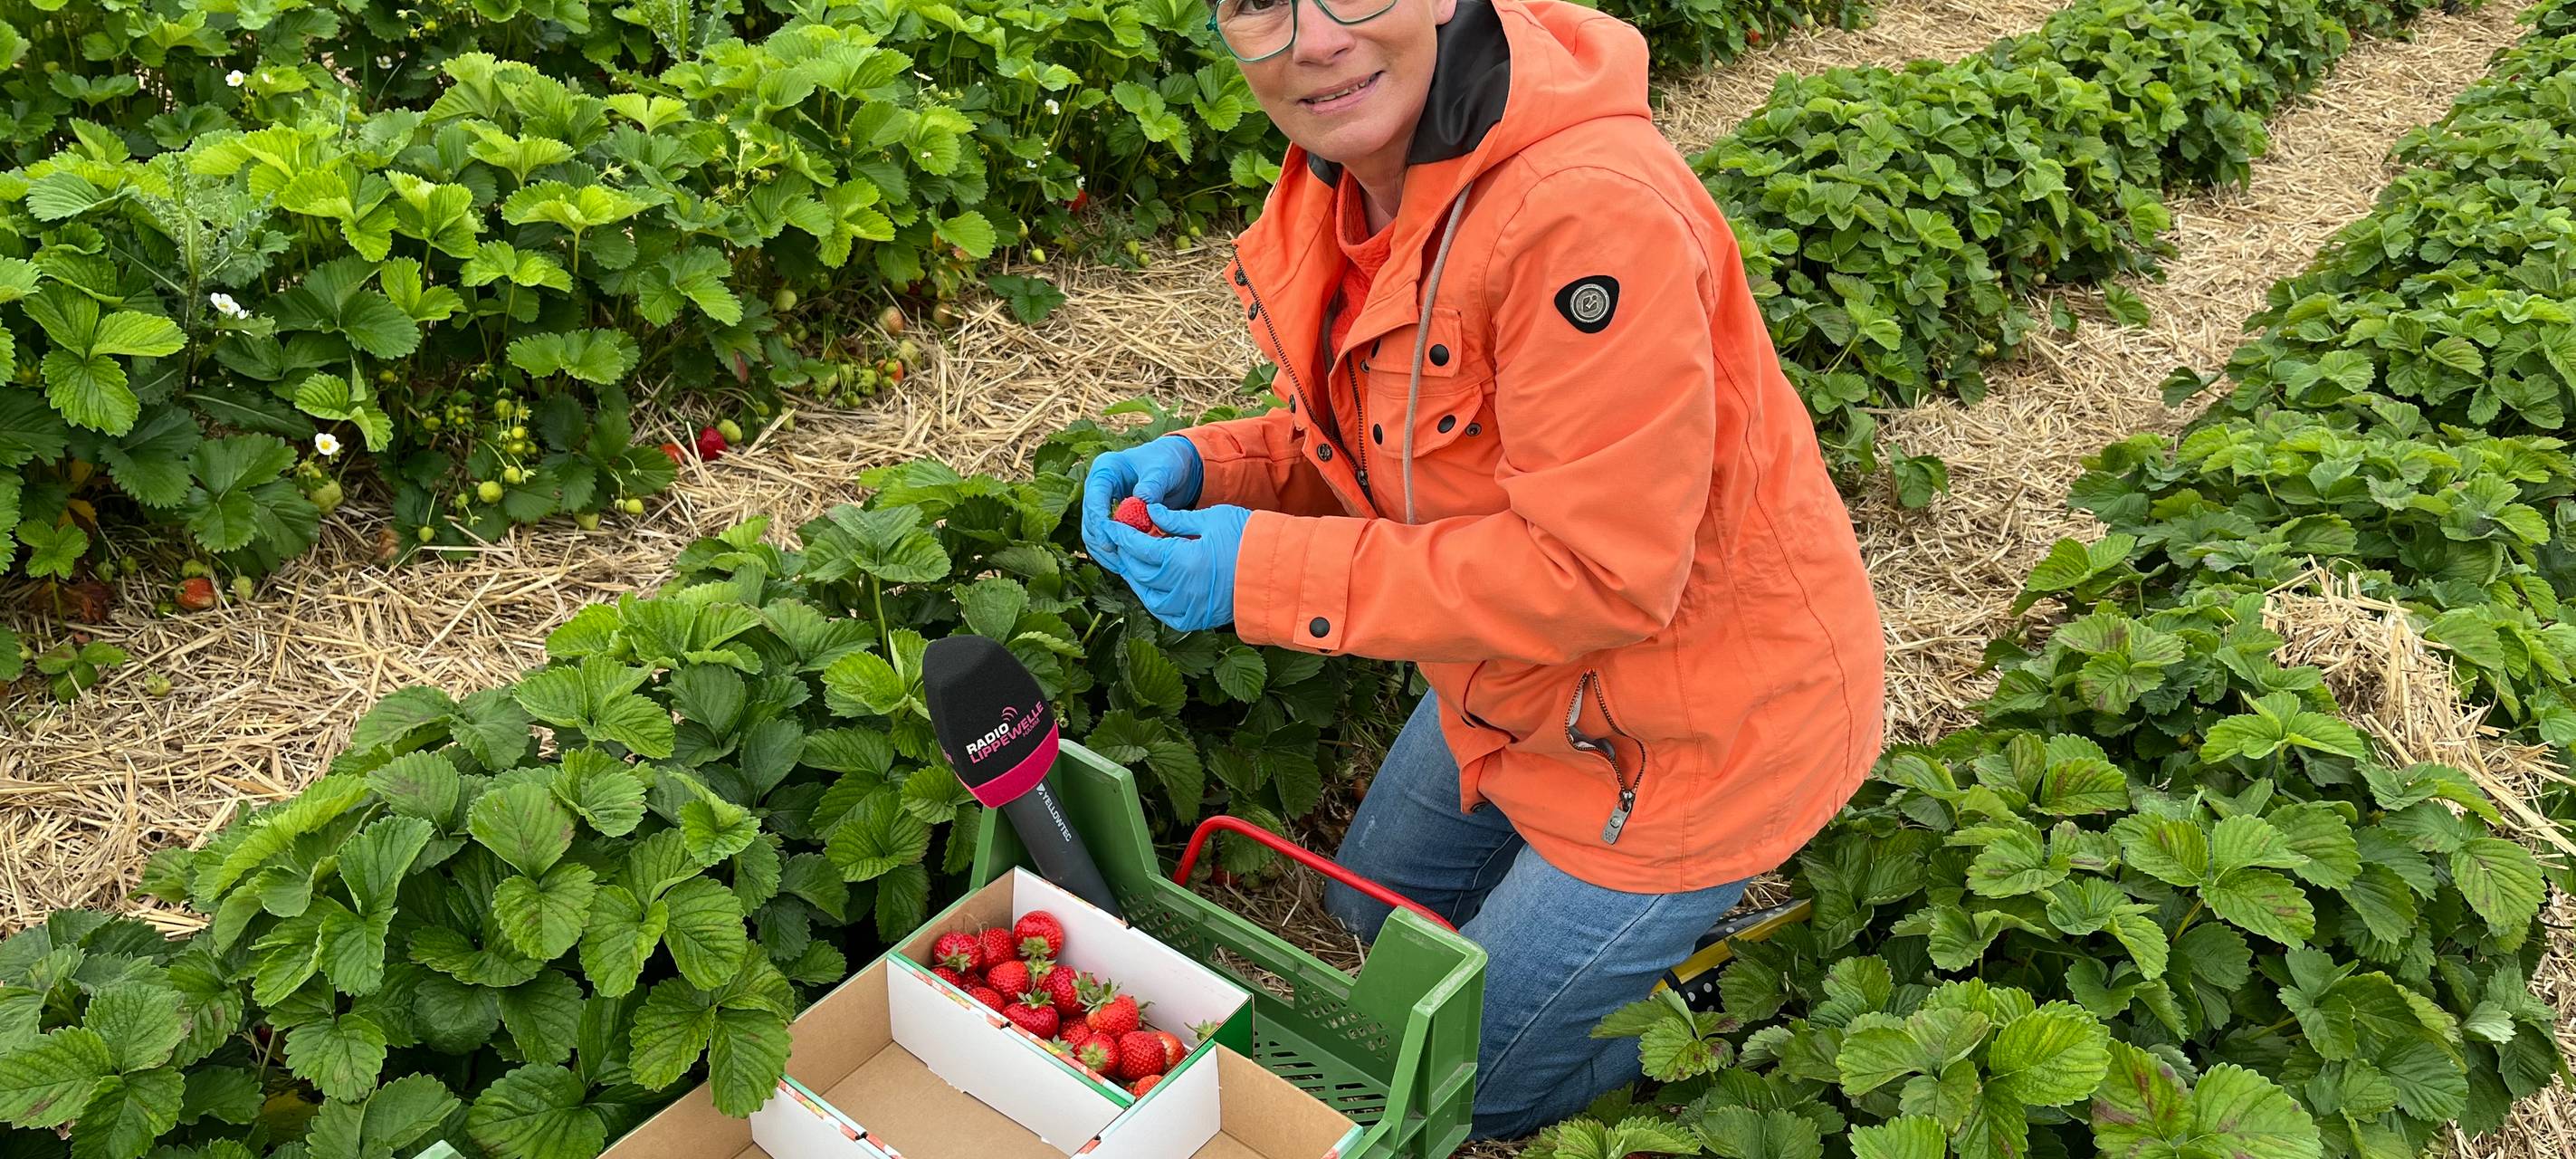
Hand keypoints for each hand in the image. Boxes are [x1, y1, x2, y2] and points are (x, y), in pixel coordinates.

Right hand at [1081, 436, 1203, 570]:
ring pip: (1092, 532)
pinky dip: (1112, 552)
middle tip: (1117, 561)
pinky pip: (1103, 538)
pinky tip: (1124, 565)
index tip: (1109, 541)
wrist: (1173, 468)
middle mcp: (1098, 486)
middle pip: (1089, 518)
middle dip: (1101, 541)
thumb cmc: (1167, 464)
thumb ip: (1153, 484)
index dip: (1099, 521)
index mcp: (1106, 469)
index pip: (1094, 497)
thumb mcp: (1163, 470)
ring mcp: (1101, 503)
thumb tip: (1142, 499)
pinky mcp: (1108, 517)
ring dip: (1104, 551)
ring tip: (1122, 567)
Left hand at [1099, 503, 1250, 632]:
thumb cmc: (1250, 540)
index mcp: (1181, 561)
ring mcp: (1187, 608)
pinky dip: (1153, 596)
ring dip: (1137, 576)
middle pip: (1138, 572)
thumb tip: (1149, 511)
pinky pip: (1163, 611)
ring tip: (1134, 559)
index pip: (1138, 547)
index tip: (1111, 524)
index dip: (1122, 535)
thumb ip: (1175, 520)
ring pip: (1147, 595)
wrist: (1280, 573)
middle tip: (1121, 539)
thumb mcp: (1211, 519)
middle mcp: (1179, 590)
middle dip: (1126, 554)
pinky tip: (1153, 583)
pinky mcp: (1196, 619)